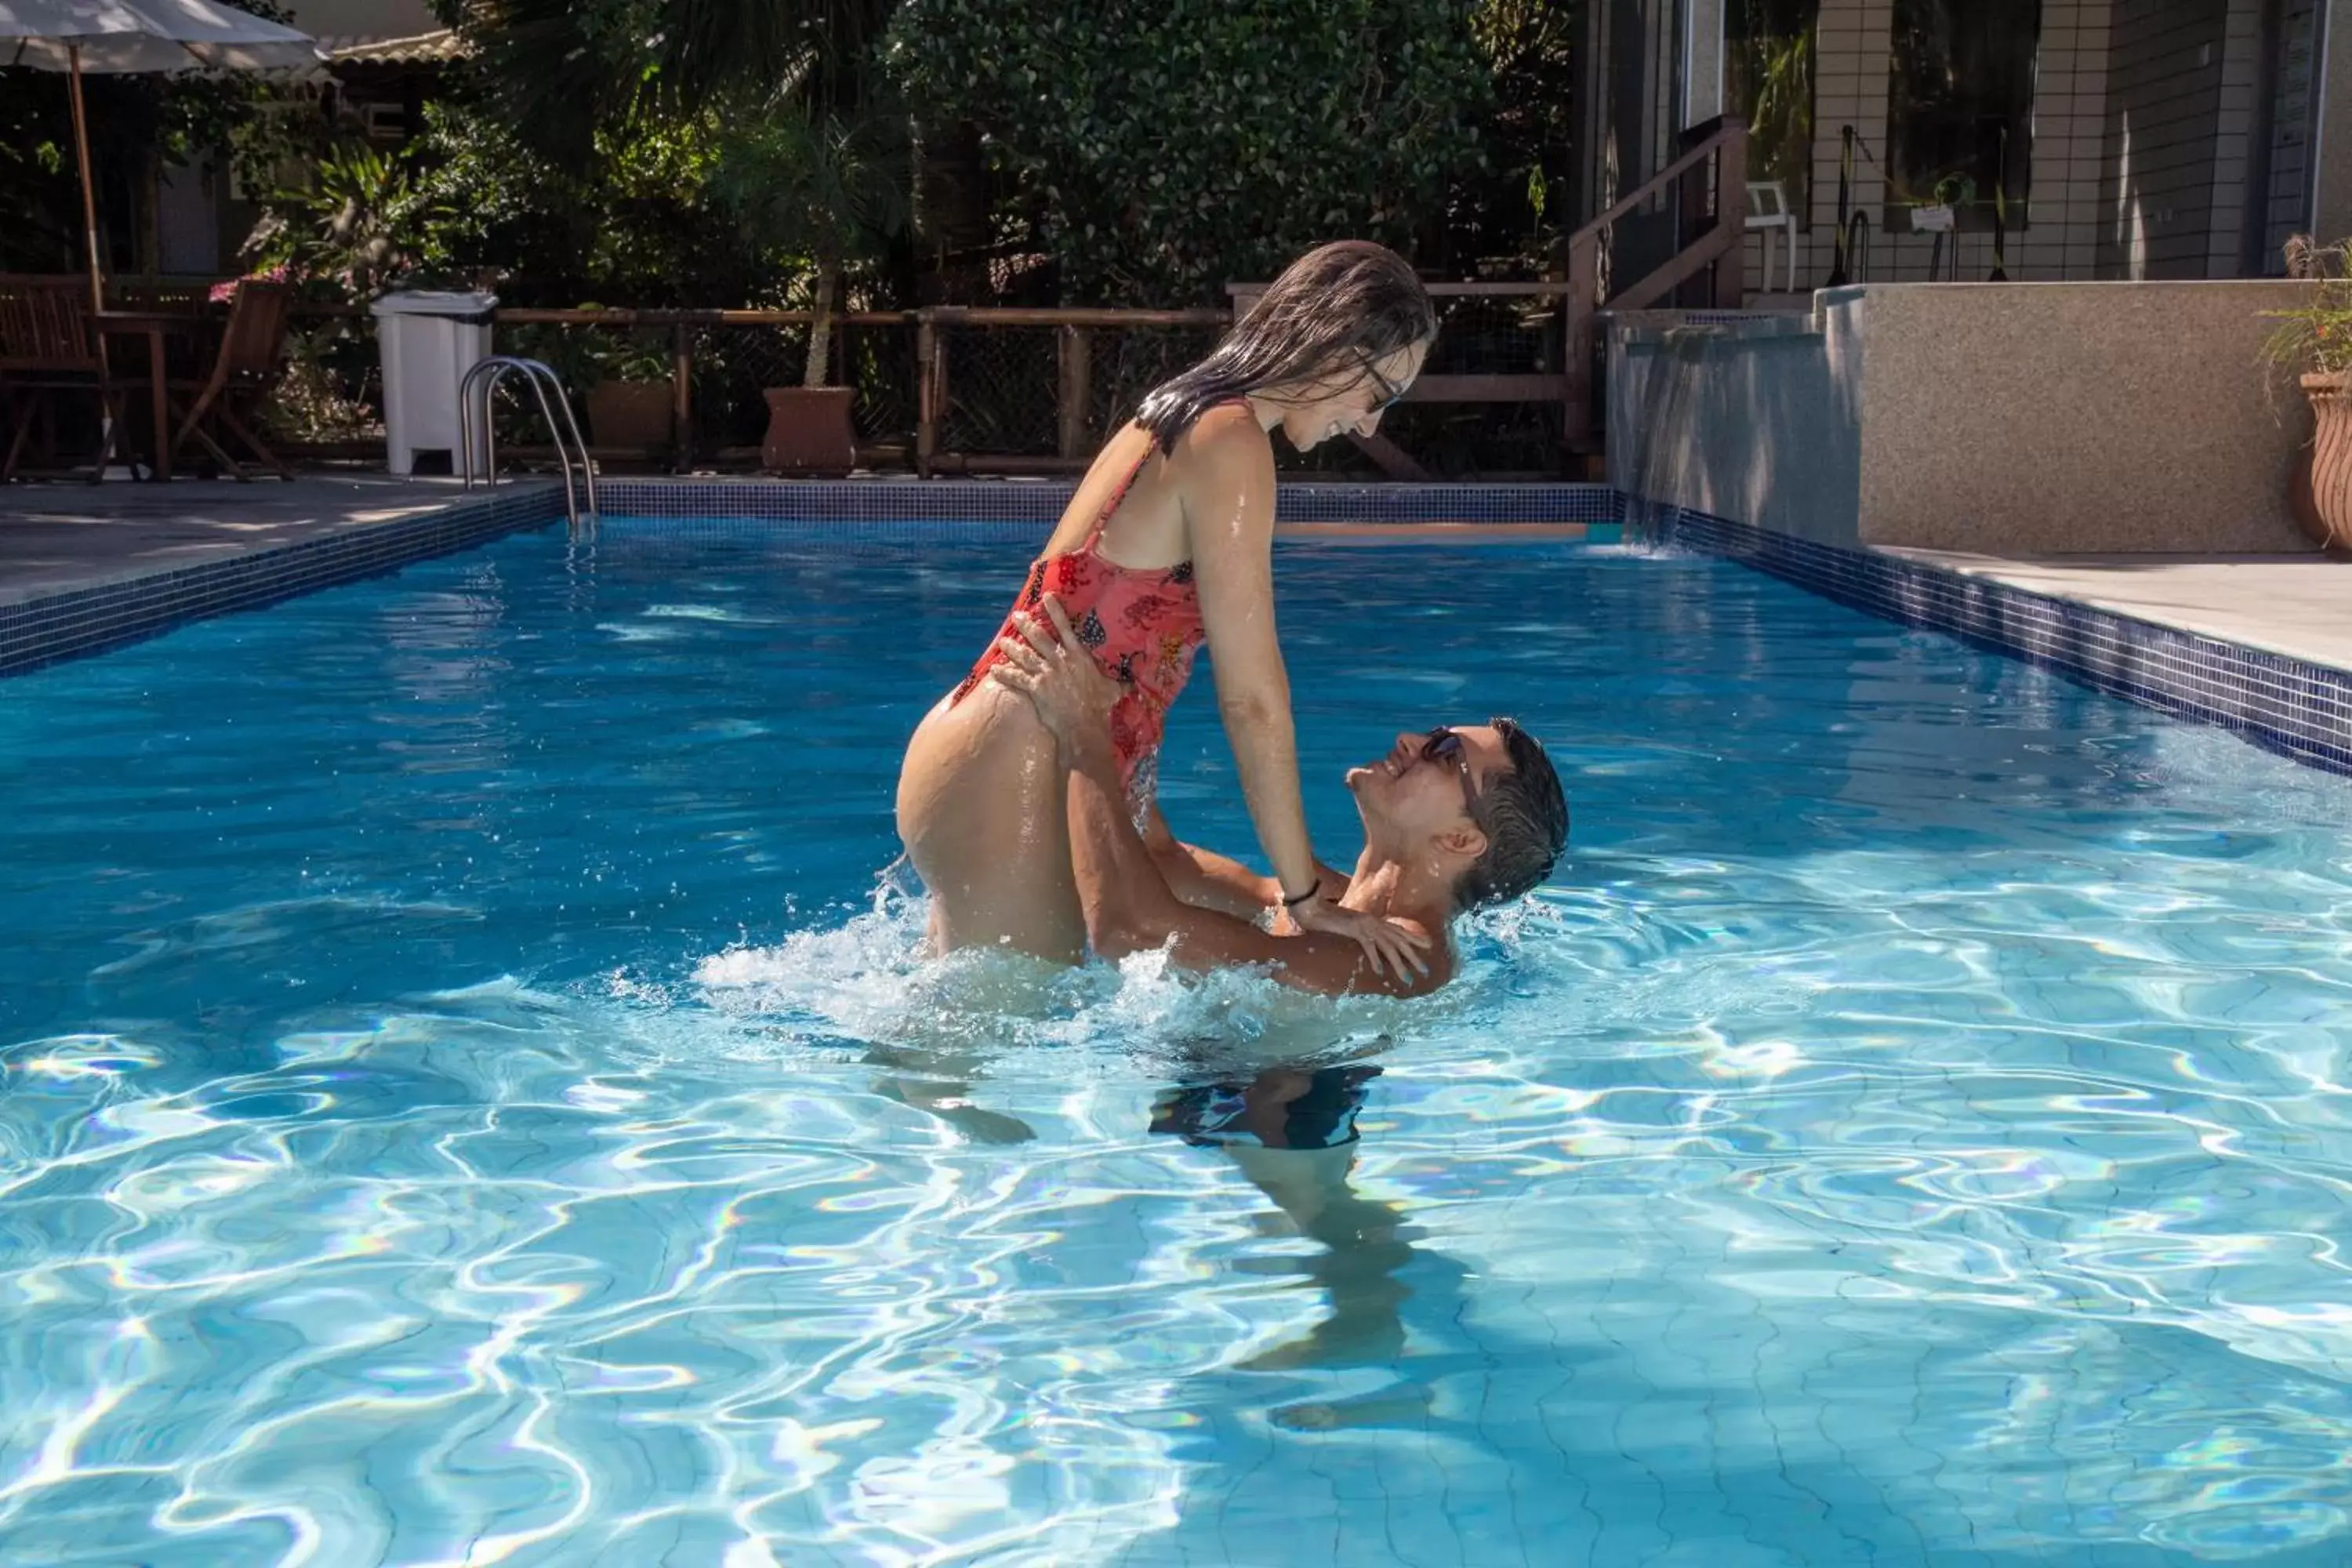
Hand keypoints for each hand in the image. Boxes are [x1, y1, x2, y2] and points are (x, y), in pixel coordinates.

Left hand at [987, 594, 1120, 758]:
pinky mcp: (1035, 688)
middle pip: (1039, 637)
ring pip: (1024, 655)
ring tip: (1002, 641)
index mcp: (1078, 656)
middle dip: (1025, 625)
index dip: (1055, 611)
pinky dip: (1004, 673)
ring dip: (1012, 647)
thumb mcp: (1113, 691)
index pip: (1065, 627)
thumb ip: (1120, 683)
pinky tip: (993, 670)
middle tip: (1015, 616)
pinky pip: (1016, 678)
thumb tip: (1134, 681)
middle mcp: (1060, 660)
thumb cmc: (1099, 707)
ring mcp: (1046, 673)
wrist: (1083, 724)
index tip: (1046, 596)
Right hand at [1287, 892, 1431, 981]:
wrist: (1314, 907)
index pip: (1399, 930)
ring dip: (1399, 964)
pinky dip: (1375, 959)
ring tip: (1407, 978)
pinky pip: (1368, 947)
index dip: (1415, 938)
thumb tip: (1368, 940)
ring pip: (1388, 947)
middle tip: (1426, 971)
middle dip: (1414, 957)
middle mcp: (1374, 922)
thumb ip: (1361, 932)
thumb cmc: (1330, 917)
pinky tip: (1379, 971)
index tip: (1429, 946)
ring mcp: (1366, 926)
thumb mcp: (1350, 925)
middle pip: (1399, 941)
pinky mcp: (1356, 930)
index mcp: (1374, 920)